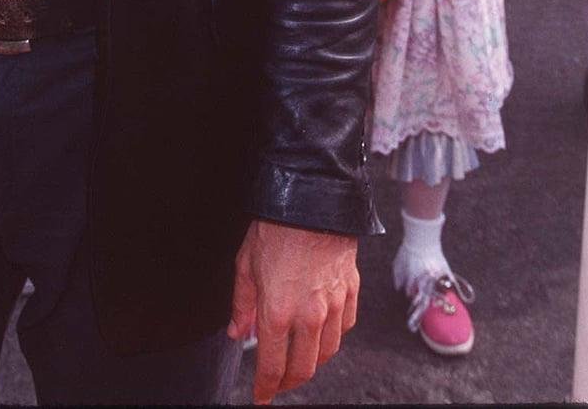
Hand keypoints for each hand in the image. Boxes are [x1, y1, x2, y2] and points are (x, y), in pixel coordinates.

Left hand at [229, 221, 358, 403]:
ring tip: (298, 358)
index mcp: (278, 312)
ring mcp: (334, 306)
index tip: (260, 396)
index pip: (272, 366)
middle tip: (278, 382)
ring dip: (311, 362)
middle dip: (288, 382)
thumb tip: (236, 332)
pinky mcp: (351, 292)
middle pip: (303, 369)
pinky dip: (332, 336)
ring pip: (326, 353)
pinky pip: (344, 328)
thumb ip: (241, 304)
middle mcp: (309, 316)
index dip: (265, 387)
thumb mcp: (245, 264)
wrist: (312, 198)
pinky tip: (321, 331)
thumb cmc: (275, 228)